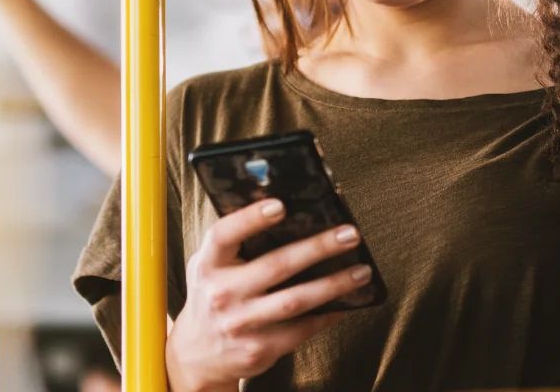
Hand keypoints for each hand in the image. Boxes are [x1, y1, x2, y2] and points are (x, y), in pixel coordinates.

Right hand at [165, 198, 371, 391]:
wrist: (197, 356)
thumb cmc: (213, 296)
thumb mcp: (211, 266)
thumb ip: (235, 242)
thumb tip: (288, 211)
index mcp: (209, 265)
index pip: (224, 235)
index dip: (251, 218)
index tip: (281, 205)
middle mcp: (222, 294)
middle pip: (276, 266)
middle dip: (318, 248)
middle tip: (350, 235)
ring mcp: (241, 324)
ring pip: (296, 300)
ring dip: (334, 284)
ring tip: (362, 271)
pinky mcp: (259, 349)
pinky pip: (301, 329)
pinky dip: (327, 314)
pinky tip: (345, 303)